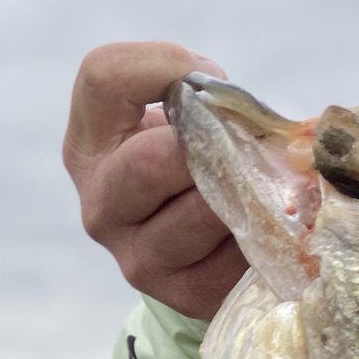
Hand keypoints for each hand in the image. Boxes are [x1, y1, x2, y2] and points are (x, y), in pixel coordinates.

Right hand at [63, 40, 246, 319]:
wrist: (204, 255)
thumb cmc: (194, 168)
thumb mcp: (177, 123)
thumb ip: (194, 98)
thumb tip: (237, 107)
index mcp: (88, 147)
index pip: (104, 75)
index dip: (166, 63)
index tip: (210, 79)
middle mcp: (101, 205)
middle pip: (153, 160)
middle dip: (211, 144)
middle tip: (245, 142)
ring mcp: (139, 259)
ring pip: (205, 210)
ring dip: (248, 190)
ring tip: (268, 182)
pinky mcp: (185, 295)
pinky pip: (238, 253)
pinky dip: (266, 231)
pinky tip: (270, 224)